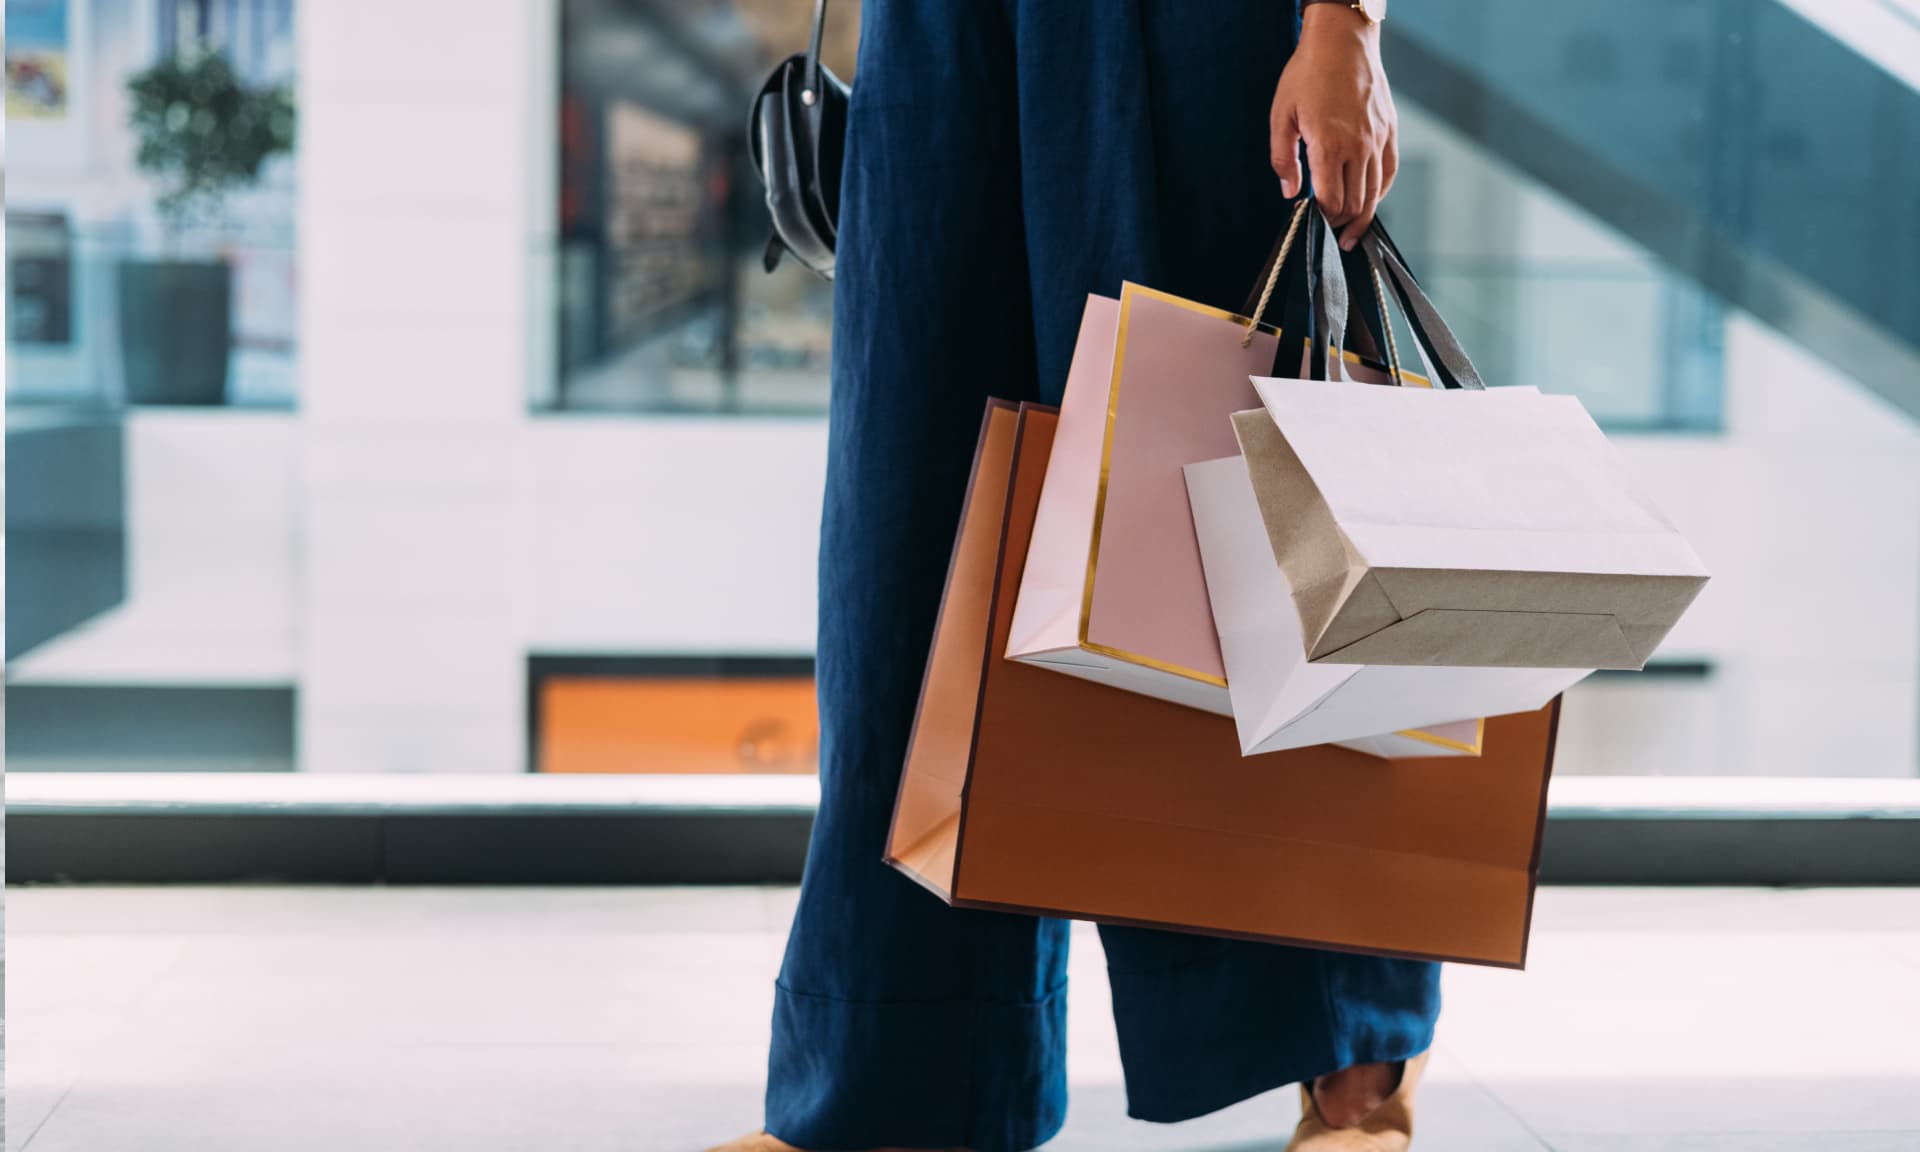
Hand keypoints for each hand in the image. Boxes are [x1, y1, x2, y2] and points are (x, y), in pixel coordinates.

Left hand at [1269, 4, 1398, 249]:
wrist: (1342, 41)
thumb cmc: (1307, 74)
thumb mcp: (1281, 115)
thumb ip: (1283, 159)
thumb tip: (1289, 193)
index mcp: (1329, 144)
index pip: (1331, 201)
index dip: (1322, 220)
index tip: (1312, 224)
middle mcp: (1359, 146)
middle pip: (1355, 204)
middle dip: (1341, 225)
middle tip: (1330, 235)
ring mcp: (1378, 139)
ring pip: (1375, 194)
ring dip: (1361, 217)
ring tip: (1349, 233)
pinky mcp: (1390, 131)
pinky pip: (1389, 173)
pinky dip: (1379, 192)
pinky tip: (1367, 201)